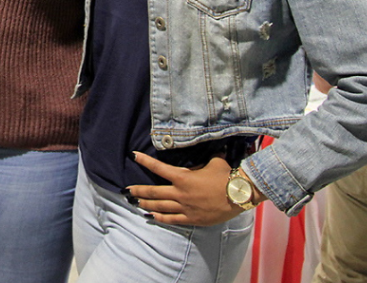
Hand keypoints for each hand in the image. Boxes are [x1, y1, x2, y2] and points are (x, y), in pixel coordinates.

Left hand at [125, 153, 256, 225]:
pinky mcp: (192, 219)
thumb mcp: (214, 161)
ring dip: (146, 204)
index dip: (144, 161)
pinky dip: (160, 218)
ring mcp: (185, 207)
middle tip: (127, 190)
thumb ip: (205, 157)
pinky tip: (152, 217)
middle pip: (153, 192)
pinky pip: (172, 219)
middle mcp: (180, 193)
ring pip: (160, 207)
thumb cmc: (226, 177)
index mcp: (183, 177)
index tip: (134, 156)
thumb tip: (207, 146)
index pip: (158, 167)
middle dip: (138, 191)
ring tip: (135, 203)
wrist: (239, 195)